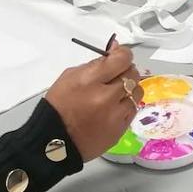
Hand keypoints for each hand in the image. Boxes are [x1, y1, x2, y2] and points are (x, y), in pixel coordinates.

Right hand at [44, 41, 143, 161]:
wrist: (55, 141)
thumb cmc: (59, 105)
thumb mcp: (70, 76)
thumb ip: (95, 63)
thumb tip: (115, 50)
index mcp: (90, 80)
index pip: (121, 59)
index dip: (123, 54)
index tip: (119, 56)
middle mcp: (106, 97)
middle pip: (132, 74)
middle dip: (126, 70)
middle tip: (116, 74)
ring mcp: (115, 115)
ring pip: (137, 92)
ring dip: (129, 88)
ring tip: (116, 92)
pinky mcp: (120, 130)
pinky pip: (133, 110)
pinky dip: (126, 105)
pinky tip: (115, 107)